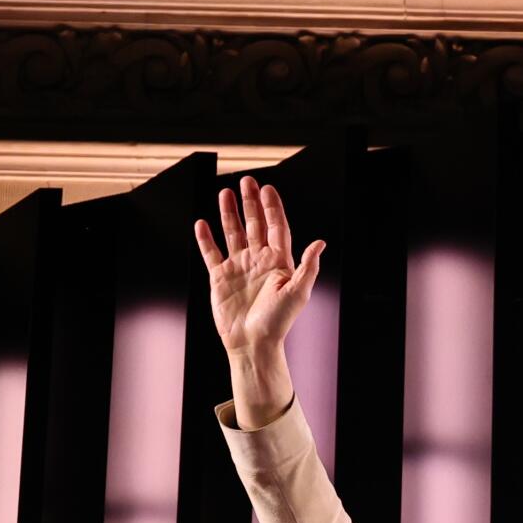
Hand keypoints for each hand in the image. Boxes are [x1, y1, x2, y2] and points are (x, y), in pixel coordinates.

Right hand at [192, 176, 324, 355]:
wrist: (253, 342)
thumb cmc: (278, 321)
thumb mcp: (298, 293)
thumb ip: (308, 267)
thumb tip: (320, 243)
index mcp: (278, 262)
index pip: (276, 228)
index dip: (272, 208)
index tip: (268, 188)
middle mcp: (258, 260)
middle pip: (254, 224)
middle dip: (250, 202)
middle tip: (246, 181)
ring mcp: (239, 267)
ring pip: (233, 233)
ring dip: (229, 213)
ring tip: (224, 193)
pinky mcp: (220, 277)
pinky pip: (211, 253)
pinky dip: (206, 238)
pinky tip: (202, 223)